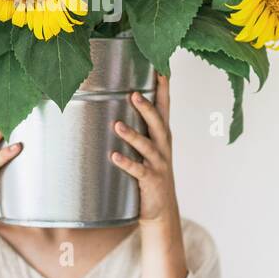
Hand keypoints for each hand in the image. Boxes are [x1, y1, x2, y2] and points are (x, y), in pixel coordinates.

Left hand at [109, 74, 177, 224]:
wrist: (161, 209)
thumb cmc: (151, 172)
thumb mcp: (149, 147)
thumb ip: (138, 127)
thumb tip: (114, 103)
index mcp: (162, 135)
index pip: (164, 107)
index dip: (163, 88)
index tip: (160, 68)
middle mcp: (163, 146)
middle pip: (157, 123)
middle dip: (146, 108)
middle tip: (133, 94)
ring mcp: (158, 164)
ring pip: (147, 146)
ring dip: (132, 135)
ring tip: (117, 125)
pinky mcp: (151, 181)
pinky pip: (138, 171)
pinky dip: (127, 163)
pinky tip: (115, 157)